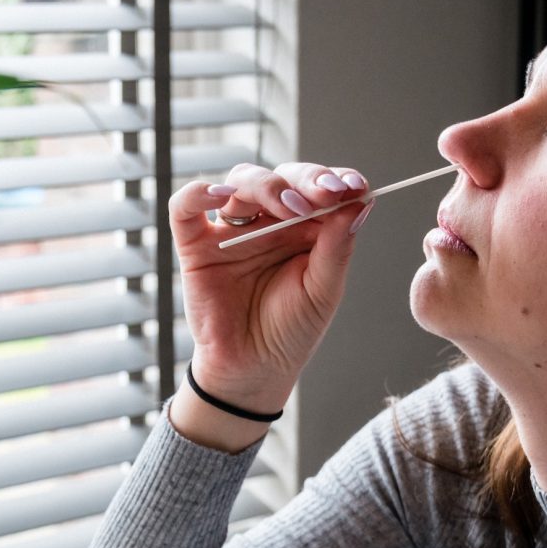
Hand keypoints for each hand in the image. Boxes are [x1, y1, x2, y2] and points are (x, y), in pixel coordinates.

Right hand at [169, 161, 371, 414]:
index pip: (319, 188)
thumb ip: (337, 246)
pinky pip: (186, 208)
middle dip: (306, 179)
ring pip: (241, 182)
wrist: (252, 370)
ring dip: (266, 186)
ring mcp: (231, 231)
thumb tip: (360, 201)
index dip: (336, 179)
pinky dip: (197, 194)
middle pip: (282, 177)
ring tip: (289, 205)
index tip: (355, 186)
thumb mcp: (324, 290)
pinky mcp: (196, 246)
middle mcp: (268, 222)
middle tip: (325, 193)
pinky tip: (219, 195)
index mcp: (304, 229)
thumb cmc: (290, 332)